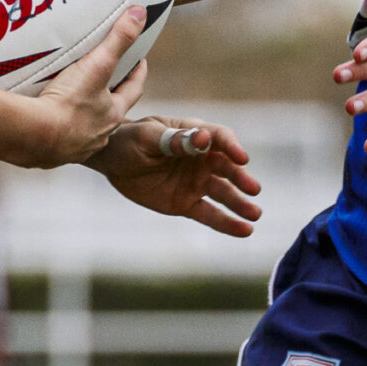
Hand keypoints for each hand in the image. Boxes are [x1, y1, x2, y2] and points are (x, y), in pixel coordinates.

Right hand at [9, 8, 149, 168]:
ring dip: (85, 115)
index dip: (137, 74)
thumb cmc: (69, 103)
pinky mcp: (55, 153)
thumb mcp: (96, 65)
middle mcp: (100, 134)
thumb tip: (139, 14)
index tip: (139, 62)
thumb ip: (118, 39)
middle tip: (104, 80)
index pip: (134, 90)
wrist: (34, 136)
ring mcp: (78, 146)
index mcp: (113, 113)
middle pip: (111, 110)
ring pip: (87, 128)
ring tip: (74, 100)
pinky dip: (60, 129)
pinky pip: (62, 139)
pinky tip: (51, 121)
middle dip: (110, 96)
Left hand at [90, 116, 264, 236]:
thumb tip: (203, 138)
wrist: (111, 161)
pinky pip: (210, 214)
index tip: (241, 158)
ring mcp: (196, 182)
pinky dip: (227, 223)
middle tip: (254, 189)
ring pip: (223, 193)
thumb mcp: (147, 136)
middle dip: (241, 178)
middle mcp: (202, 159)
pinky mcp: (187, 203)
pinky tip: (245, 231)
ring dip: (240, 204)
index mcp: (194, 135)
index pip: (220, 138)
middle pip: (227, 168)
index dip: (232, 147)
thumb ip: (175, 140)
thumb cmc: (129, 140)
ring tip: (255, 214)